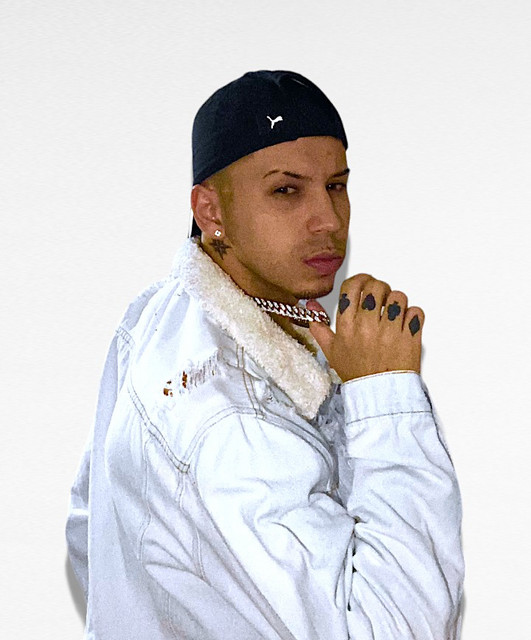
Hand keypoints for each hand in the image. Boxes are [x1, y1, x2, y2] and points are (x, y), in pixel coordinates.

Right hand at [307, 274, 423, 381]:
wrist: (380, 394)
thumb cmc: (357, 373)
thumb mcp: (331, 351)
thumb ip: (319, 326)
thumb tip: (311, 306)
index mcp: (347, 326)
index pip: (352, 287)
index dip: (360, 279)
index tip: (365, 282)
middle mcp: (367, 326)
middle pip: (376, 286)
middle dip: (380, 288)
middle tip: (381, 298)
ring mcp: (390, 331)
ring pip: (398, 296)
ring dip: (397, 302)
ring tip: (393, 313)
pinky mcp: (410, 337)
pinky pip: (416, 312)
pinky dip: (412, 315)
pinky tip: (405, 324)